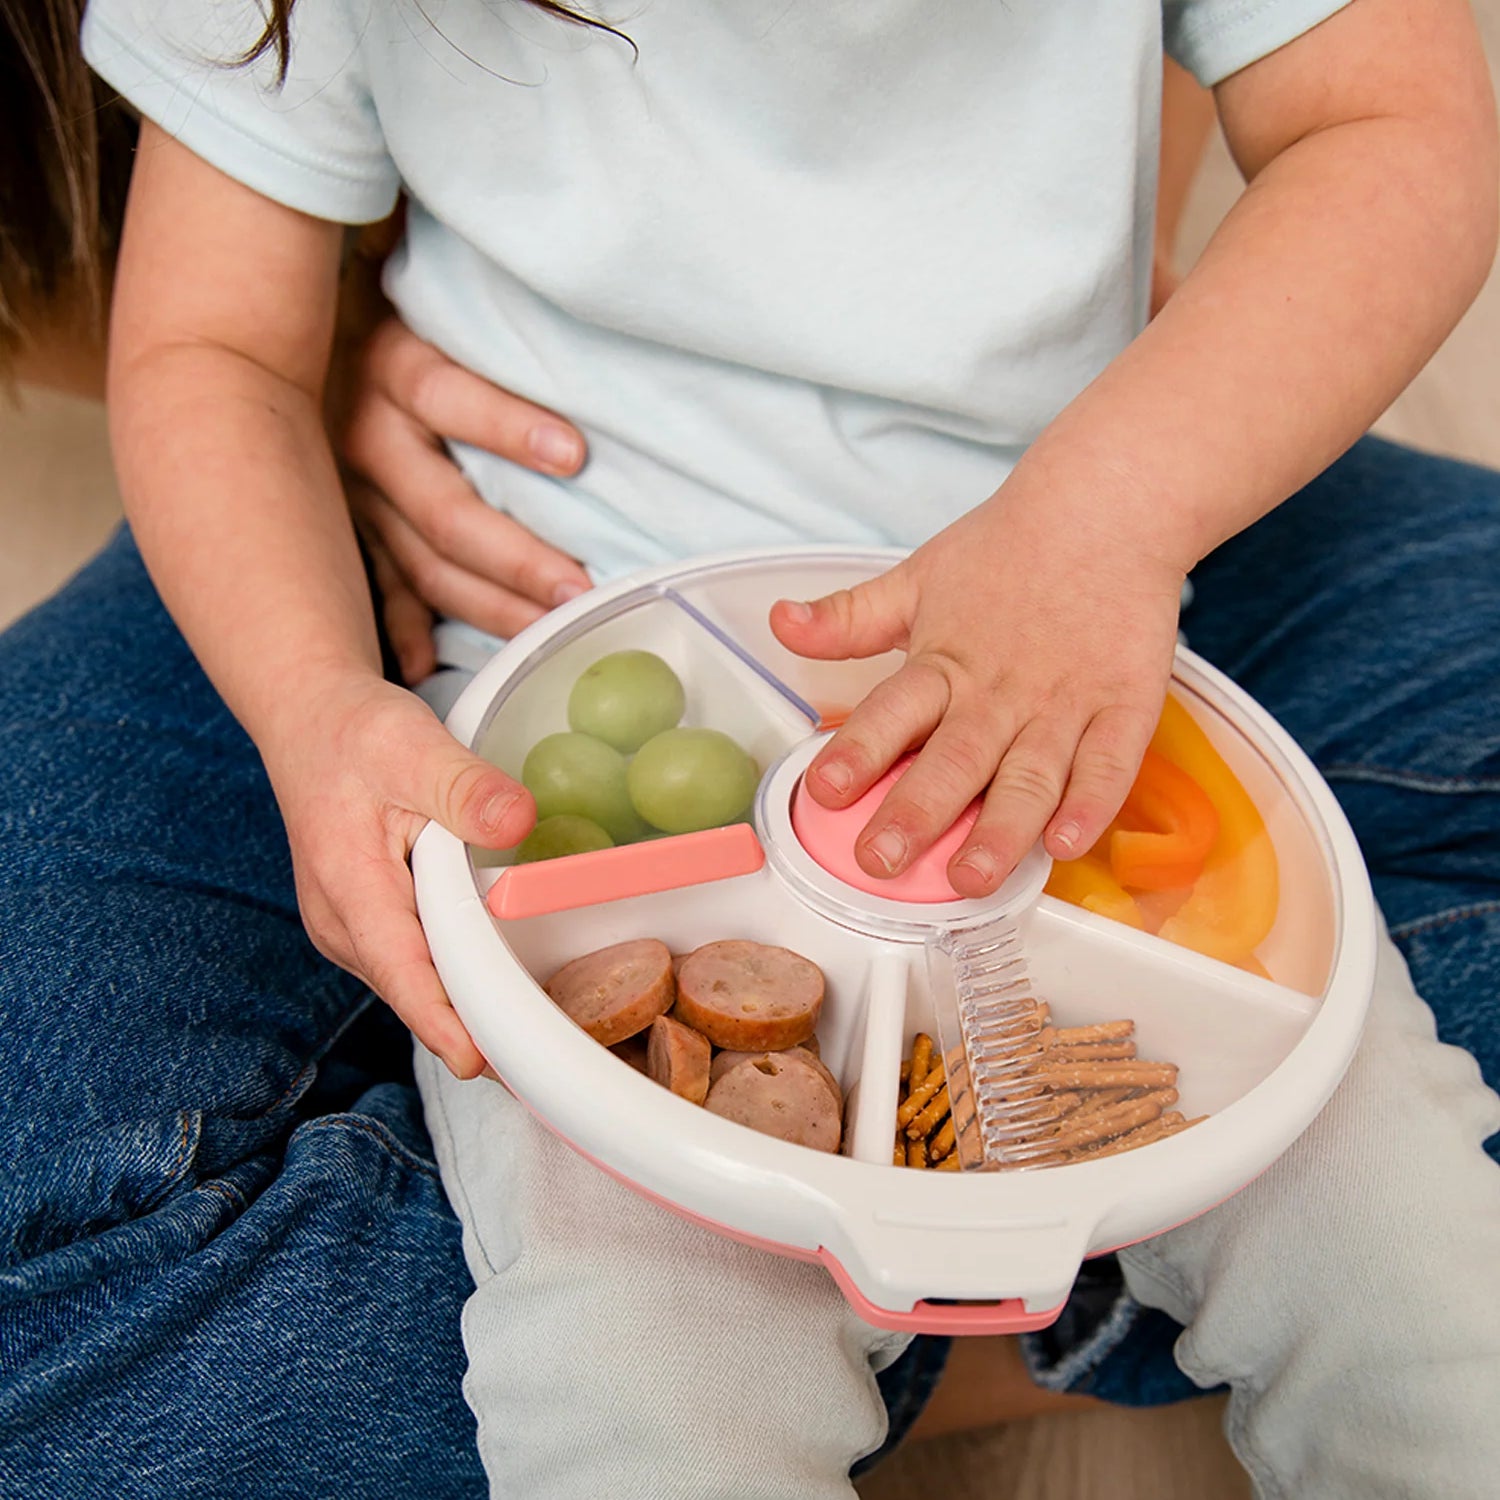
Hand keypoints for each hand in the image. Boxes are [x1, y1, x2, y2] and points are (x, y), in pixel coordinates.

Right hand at [264, 672, 534, 1077]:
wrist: (309, 720)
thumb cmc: (355, 732)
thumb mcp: (413, 744)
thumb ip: (466, 787)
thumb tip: (518, 821)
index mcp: (348, 884)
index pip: (400, 970)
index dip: (442, 1020)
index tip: (481, 1063)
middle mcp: (341, 923)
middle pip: (415, 990)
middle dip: (474, 1026)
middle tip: (543, 1063)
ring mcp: (350, 929)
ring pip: (415, 981)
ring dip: (467, 1005)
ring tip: (538, 1035)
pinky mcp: (367, 924)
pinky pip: (415, 962)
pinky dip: (456, 976)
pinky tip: (504, 985)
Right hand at [334, 314, 592, 682]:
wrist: (270, 322)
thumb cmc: (386, 301)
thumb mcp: (425, 289)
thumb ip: (478, 308)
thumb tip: (563, 300)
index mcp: (387, 365)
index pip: (448, 394)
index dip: (508, 425)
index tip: (576, 455)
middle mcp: (362, 434)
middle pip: (443, 506)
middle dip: (515, 554)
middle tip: (578, 589)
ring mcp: (350, 491)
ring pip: (421, 560)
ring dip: (485, 602)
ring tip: (548, 632)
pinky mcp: (344, 523)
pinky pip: (377, 585)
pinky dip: (401, 626)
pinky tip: (428, 665)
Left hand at [770, 474, 1183, 898]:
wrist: (1107, 508)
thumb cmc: (1007, 552)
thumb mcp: (917, 579)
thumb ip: (849, 618)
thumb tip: (780, 623)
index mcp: (944, 662)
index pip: (891, 712)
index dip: (857, 751)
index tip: (825, 790)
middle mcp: (1000, 693)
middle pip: (956, 759)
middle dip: (917, 813)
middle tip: (882, 860)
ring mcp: (1065, 704)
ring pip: (1029, 777)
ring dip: (1000, 830)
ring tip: (971, 877)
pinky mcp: (1125, 708)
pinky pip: (1109, 765)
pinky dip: (1090, 805)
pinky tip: (1065, 844)